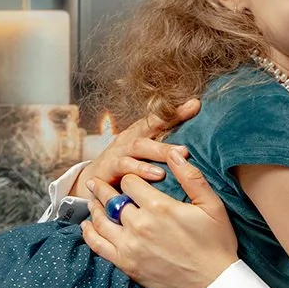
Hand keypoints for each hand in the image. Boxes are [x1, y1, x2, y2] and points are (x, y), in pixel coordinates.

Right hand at [68, 98, 201, 197]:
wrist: (93, 183)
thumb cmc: (125, 168)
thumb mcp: (144, 157)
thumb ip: (164, 151)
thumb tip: (193, 149)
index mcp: (140, 134)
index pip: (159, 119)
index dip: (176, 111)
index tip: (195, 104)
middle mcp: (129, 139)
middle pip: (150, 129)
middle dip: (171, 127)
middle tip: (192, 136)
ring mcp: (118, 152)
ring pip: (139, 148)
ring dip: (160, 151)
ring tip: (180, 154)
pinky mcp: (109, 168)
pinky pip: (124, 167)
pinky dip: (140, 171)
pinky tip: (157, 176)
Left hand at [79, 150, 237, 287]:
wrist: (213, 282)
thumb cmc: (216, 243)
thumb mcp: (212, 205)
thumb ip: (192, 177)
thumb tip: (174, 153)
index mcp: (159, 206)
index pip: (130, 182)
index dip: (130, 177)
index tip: (132, 180)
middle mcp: (139, 224)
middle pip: (111, 199)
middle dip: (104, 188)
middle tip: (96, 182)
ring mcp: (130, 246)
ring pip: (100, 220)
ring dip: (94, 207)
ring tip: (92, 201)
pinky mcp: (127, 264)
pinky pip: (98, 245)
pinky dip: (89, 233)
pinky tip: (87, 225)